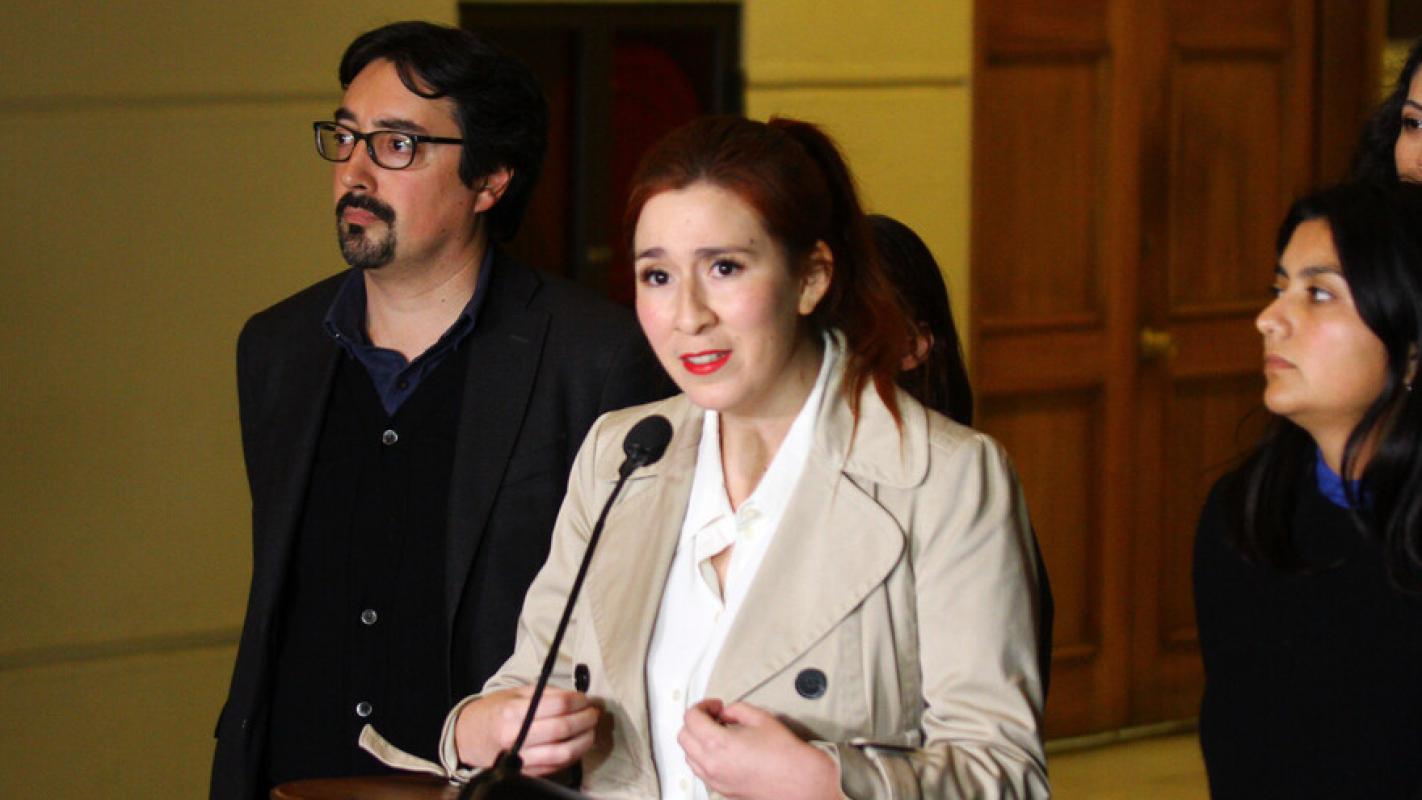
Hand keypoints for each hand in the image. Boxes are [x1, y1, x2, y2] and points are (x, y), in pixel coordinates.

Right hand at [453, 686, 600, 776]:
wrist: (470, 736)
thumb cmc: (495, 711)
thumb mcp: (516, 693)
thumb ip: (546, 693)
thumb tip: (577, 697)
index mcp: (512, 711)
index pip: (558, 705)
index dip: (578, 700)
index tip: (585, 698)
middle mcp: (516, 736)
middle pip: (563, 728)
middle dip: (586, 719)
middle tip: (593, 713)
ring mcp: (521, 758)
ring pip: (564, 752)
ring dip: (584, 740)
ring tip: (590, 729)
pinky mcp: (526, 773)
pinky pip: (557, 767)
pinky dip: (574, 755)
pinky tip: (578, 743)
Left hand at [677, 699, 840, 799]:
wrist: (799, 782)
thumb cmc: (785, 755)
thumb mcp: (761, 718)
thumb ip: (736, 710)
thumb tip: (726, 713)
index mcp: (718, 743)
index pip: (691, 718)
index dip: (702, 705)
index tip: (715, 705)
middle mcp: (712, 764)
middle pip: (683, 736)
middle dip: (696, 722)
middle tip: (714, 716)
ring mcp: (715, 780)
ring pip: (688, 755)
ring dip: (697, 740)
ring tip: (718, 733)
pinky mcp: (721, 790)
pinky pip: (700, 771)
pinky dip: (703, 757)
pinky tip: (722, 750)